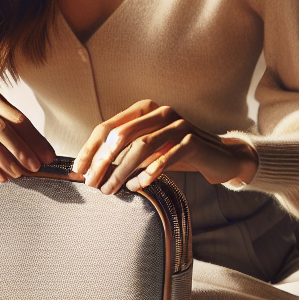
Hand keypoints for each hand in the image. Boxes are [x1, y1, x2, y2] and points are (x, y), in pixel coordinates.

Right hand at [0, 89, 55, 182]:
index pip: (18, 118)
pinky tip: (0, 176)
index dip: (35, 139)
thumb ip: (16, 132)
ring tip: (18, 174)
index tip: (48, 157)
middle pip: (1, 126)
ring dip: (4, 158)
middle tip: (35, 166)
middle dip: (21, 148)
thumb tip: (42, 155)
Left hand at [72, 100, 257, 194]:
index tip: (78, 169)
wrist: (219, 158)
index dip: (91, 149)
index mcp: (144, 110)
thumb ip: (124, 152)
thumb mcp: (149, 150)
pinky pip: (165, 158)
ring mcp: (178, 125)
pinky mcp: (193, 141)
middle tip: (91, 182)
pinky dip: (148, 173)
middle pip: (121, 135)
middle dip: (102, 160)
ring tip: (111, 189)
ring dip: (122, 170)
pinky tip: (138, 185)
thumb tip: (90, 171)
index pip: (108, 127)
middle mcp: (160, 112)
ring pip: (141, 147)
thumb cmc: (177, 154)